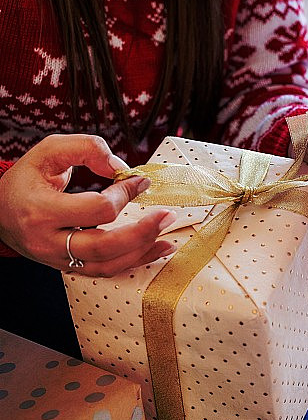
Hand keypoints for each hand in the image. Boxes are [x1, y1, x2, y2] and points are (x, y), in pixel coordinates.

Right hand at [0, 134, 176, 274]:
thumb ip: (86, 149)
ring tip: (168, 237)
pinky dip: (132, 262)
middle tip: (167, 215)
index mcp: (42, 210)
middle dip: (141, 233)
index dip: (124, 194)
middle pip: (103, 246)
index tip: (140, 180)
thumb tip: (122, 168)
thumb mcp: (49, 151)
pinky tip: (154, 251)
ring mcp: (57, 260)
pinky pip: (103, 271)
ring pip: (106, 265)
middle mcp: (48, 241)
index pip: (96, 209)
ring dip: (142, 252)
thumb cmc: (26, 179)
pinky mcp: (67, 267)